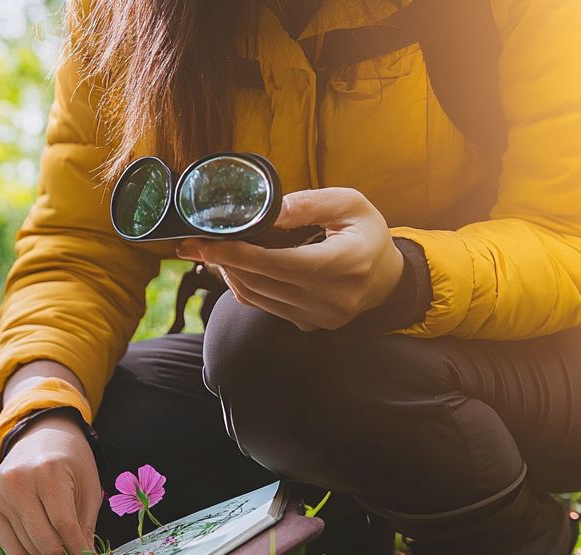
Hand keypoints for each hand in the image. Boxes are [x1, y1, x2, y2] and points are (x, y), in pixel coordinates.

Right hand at [0, 412, 101, 554]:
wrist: (40, 438)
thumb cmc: (69, 465)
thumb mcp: (88, 489)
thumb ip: (85, 527)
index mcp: (47, 471)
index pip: (64, 526)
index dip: (77, 551)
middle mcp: (15, 480)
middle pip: (41, 541)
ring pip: (19, 549)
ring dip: (39, 551)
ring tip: (48, 533)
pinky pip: (2, 543)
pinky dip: (19, 543)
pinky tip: (28, 524)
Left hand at [175, 187, 404, 331]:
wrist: (387, 278)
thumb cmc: (368, 234)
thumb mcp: (349, 204)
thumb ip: (307, 204)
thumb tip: (265, 207)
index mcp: (345, 264)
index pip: (280, 263)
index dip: (239, 254)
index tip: (206, 243)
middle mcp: (331, 299)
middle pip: (262, 282)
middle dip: (223, 261)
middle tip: (194, 242)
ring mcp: (318, 317)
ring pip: (258, 298)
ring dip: (230, 274)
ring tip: (211, 251)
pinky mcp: (308, 324)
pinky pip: (265, 308)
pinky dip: (245, 286)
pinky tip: (234, 267)